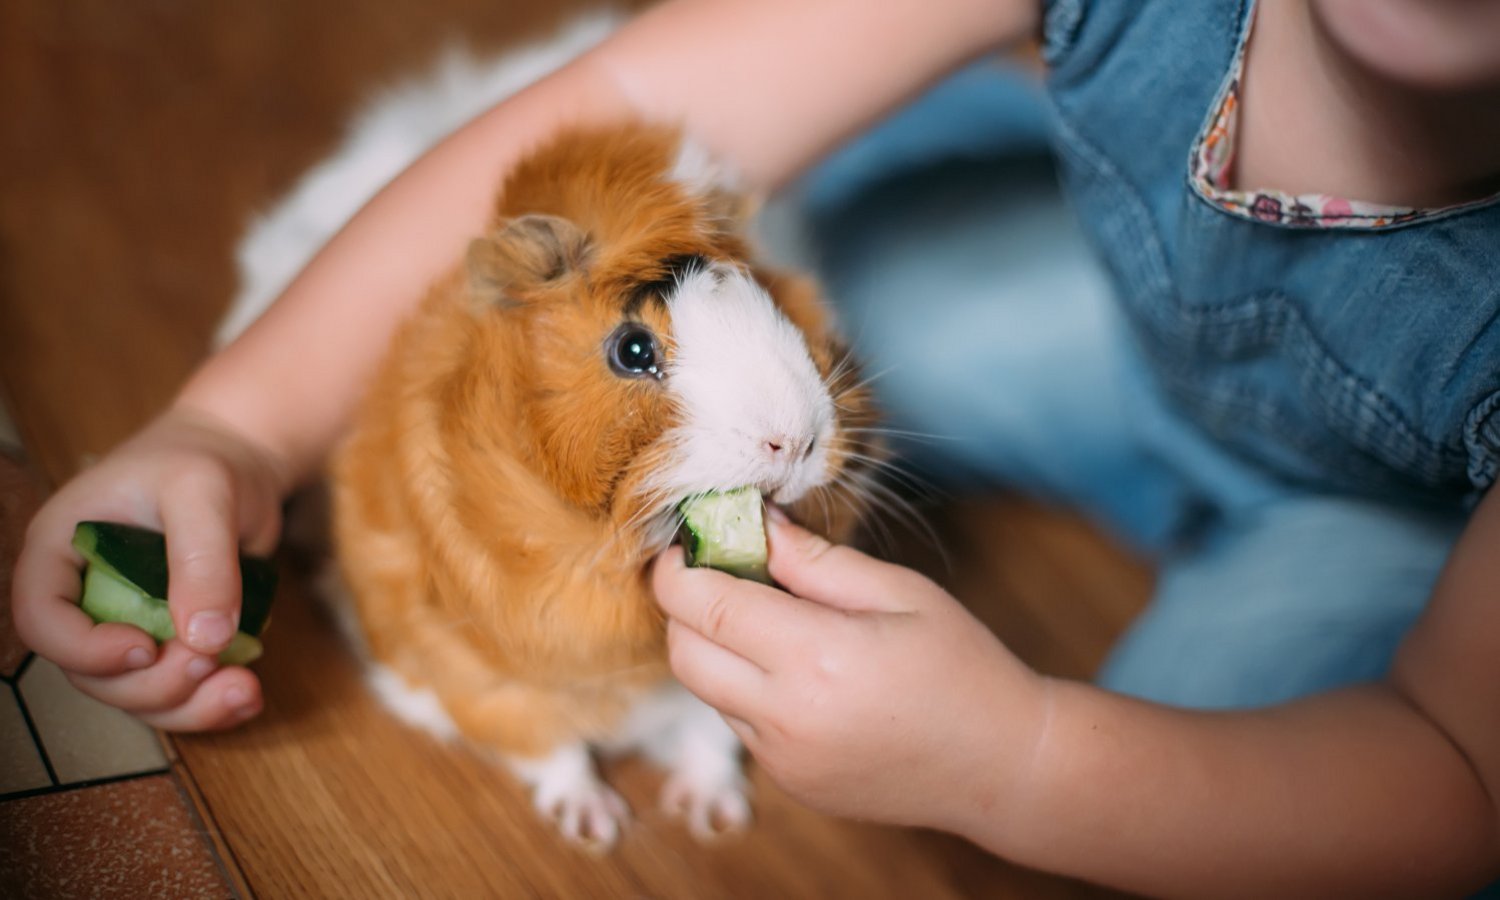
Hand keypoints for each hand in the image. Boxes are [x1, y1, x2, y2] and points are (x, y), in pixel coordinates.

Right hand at [12, 406, 287, 729]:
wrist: (239, 462)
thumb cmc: (204, 461)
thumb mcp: (203, 492)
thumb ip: (201, 558)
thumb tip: (205, 637)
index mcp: (61, 554)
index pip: (42, 620)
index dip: (83, 649)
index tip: (145, 647)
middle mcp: (85, 598)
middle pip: (93, 674)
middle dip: (153, 684)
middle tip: (209, 660)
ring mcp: (127, 625)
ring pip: (137, 694)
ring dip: (188, 706)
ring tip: (245, 689)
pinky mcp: (171, 640)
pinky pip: (178, 690)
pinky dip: (212, 703)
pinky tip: (249, 696)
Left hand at [652, 511, 1048, 833]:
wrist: (1003, 765)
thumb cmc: (962, 666)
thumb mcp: (899, 592)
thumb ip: (817, 560)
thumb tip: (755, 522)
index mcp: (816, 657)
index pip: (705, 606)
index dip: (678, 569)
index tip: (685, 541)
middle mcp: (786, 717)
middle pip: (684, 653)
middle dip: (683, 607)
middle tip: (716, 572)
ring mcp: (783, 759)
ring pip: (706, 691)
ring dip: (714, 649)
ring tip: (768, 620)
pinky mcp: (789, 783)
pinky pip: (739, 723)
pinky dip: (745, 689)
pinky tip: (798, 672)